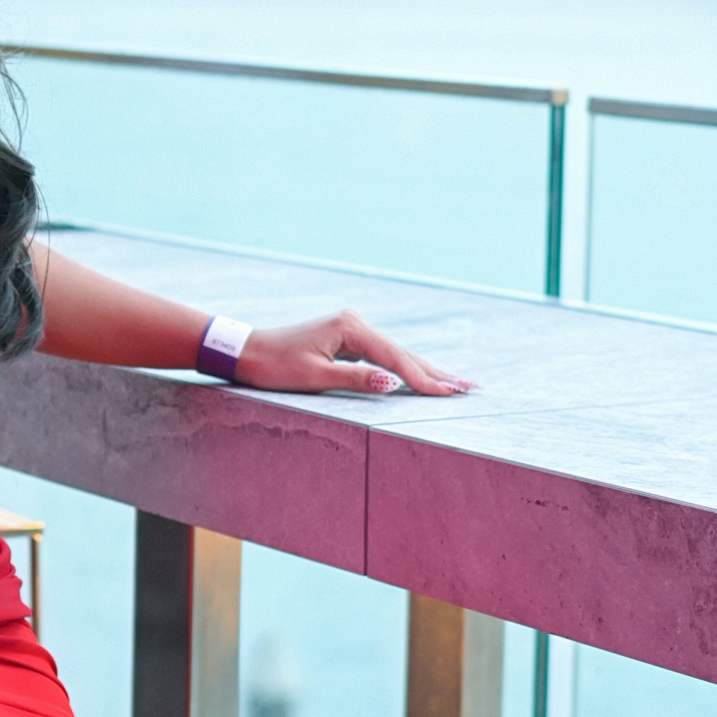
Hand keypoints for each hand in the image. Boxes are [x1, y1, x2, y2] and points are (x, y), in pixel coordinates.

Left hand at [234, 313, 471, 398]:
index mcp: (350, 328)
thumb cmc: (274, 366)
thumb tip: (392, 385)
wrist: (246, 350)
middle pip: (403, 353)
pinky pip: (383, 355)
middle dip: (436, 373)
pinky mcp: (347, 338)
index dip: (423, 379)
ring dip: (425, 370)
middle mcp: (355, 323)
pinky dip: (404, 368)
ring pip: (396, 354)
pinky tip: (422, 376)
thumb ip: (355, 380)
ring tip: (457, 383)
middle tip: (470, 387)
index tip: (450, 394)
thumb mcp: (314, 377)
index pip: (395, 358)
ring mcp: (352, 329)